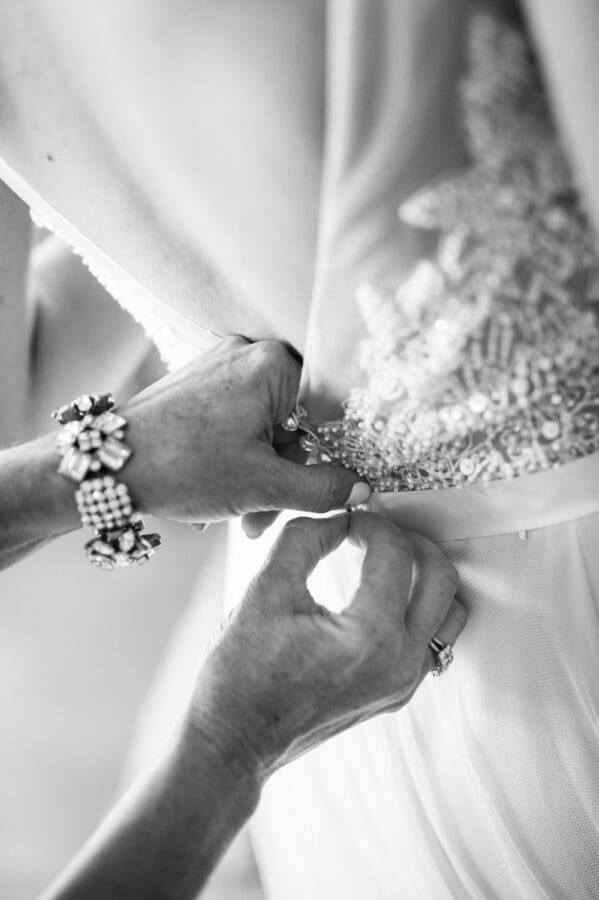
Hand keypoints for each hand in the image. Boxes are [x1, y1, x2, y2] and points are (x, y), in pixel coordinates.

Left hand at [120, 336, 369, 522]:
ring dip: (261, 474)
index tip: (331, 487)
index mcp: (274, 365)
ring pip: (266, 427)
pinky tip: (224, 491)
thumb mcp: (264, 486)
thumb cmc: (182, 467)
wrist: (106, 466)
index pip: (329, 408)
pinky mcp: (200, 384)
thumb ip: (322, 488)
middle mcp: (249, 354)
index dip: (333, 454)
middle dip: (286, 475)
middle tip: (267, 516)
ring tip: (242, 516)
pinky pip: (239, 422)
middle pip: (296, 422)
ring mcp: (220, 367)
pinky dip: (239, 457)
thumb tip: (360, 490)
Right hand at [188, 511, 465, 780]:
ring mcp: (403, 684)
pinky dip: (418, 608)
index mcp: (370, 636)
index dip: (369, 523)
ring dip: (423, 575)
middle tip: (373, 531)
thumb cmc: (240, 675)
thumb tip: (338, 518)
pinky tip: (381, 595)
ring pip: (448, 613)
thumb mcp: (265, 590)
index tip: (344, 520)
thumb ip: (305, 539)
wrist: (233, 742)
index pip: (394, 552)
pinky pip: (431, 640)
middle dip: (409, 541)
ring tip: (383, 560)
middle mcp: (400, 663)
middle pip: (441, 577)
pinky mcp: (396, 694)